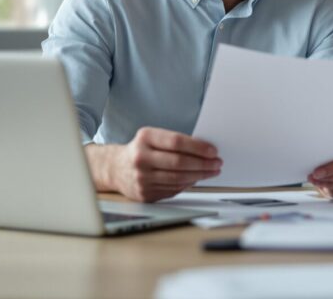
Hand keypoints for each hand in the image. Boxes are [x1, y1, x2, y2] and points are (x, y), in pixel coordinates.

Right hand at [85, 127, 220, 201]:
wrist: (115, 168)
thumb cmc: (141, 150)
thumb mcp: (152, 138)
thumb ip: (174, 143)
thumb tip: (205, 151)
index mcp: (144, 138)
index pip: (176, 142)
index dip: (198, 147)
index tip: (213, 151)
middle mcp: (141, 158)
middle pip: (179, 162)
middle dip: (203, 164)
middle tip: (217, 163)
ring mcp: (141, 178)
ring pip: (178, 179)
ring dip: (200, 176)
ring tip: (212, 171)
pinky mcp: (144, 194)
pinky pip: (173, 189)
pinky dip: (188, 184)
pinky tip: (196, 179)